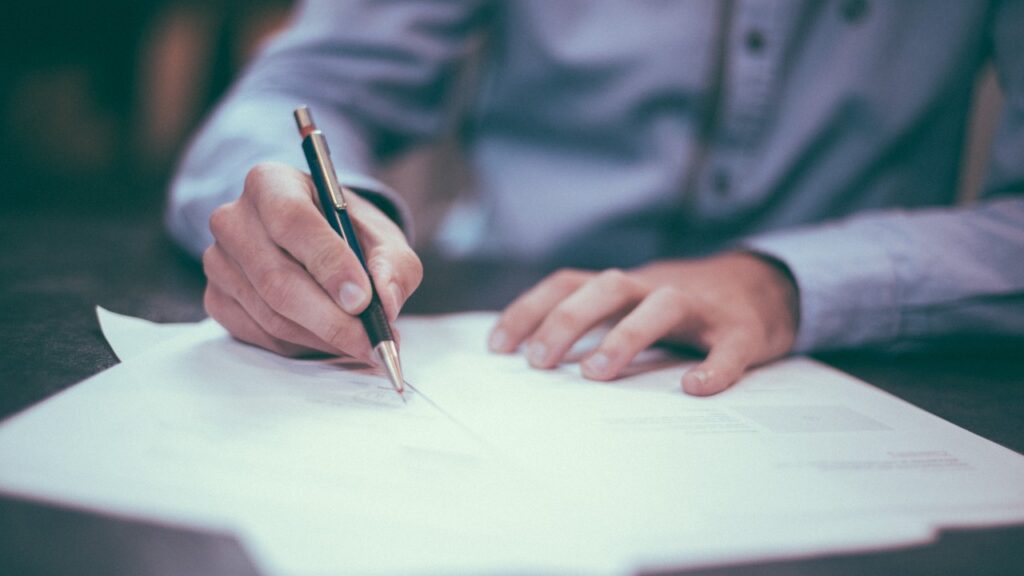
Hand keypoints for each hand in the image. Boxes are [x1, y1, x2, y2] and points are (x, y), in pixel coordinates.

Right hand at [202, 162, 421, 360]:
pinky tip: (331, 339)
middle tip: (372, 341)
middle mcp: (234, 219)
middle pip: (277, 279)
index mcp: (271, 183)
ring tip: (363, 343)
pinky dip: (303, 345)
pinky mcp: (217, 299)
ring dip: (323, 337)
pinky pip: (261, 335)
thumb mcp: (383, 237)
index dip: (328, 263)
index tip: (363, 299)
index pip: (292, 221)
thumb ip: (393, 265)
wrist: (317, 242)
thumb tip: (386, 302)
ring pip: (272, 315)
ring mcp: (218, 262)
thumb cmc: (349, 234)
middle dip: (332, 319)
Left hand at [488, 253, 798, 394]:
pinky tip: (695, 388)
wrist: (764, 285)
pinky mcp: (742, 330)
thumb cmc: (682, 307)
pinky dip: (714, 366)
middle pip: (607, 287)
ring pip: (662, 306)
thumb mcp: (632, 305)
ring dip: (625, 336)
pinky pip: (728, 346)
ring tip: (596, 374)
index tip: (497, 346)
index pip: (568, 283)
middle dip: (567, 320)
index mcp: (625, 286)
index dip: (530, 309)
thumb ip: (593, 323)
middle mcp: (656, 287)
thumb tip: (533, 360)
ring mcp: (701, 306)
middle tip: (538, 362)